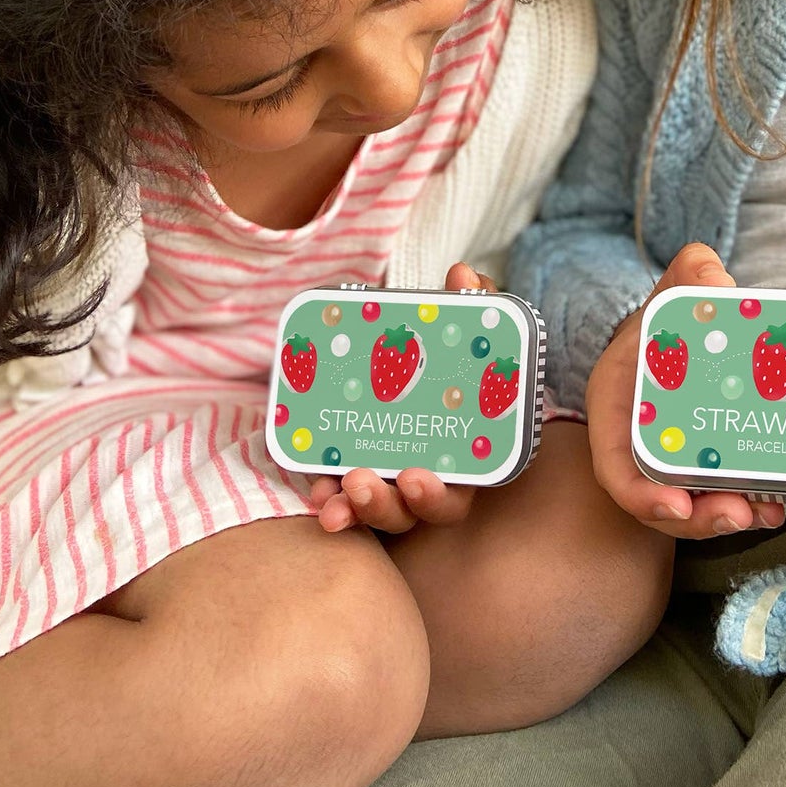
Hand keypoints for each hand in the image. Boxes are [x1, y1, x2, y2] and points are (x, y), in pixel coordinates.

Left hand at [309, 260, 492, 533]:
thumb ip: (470, 304)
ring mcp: (392, 482)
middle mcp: (429, 480)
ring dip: (355, 507)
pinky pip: (344, 496)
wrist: (413, 353)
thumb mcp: (461, 328)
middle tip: (360, 481)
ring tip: (334, 493)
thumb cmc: (450, 353)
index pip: (457, 492)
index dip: (436, 496)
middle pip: (410, 512)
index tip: (413, 478)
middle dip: (386, 505)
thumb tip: (462, 275)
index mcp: (463, 456)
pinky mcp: (358, 475)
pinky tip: (314, 492)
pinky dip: (329, 497)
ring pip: (377, 511)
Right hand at [587, 242, 785, 539]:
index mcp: (617, 411)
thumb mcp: (672, 290)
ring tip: (768, 513)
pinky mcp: (708, 466)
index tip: (676, 505)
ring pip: (697, 506)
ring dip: (730, 517)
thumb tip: (714, 277)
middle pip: (661, 501)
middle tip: (739, 513)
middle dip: (698, 518)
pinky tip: (781, 502)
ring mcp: (675, 462)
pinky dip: (749, 504)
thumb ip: (689, 273)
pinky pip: (724, 495)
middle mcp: (640, 447)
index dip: (642, 494)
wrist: (683, 333)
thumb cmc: (667, 317)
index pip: (616, 469)